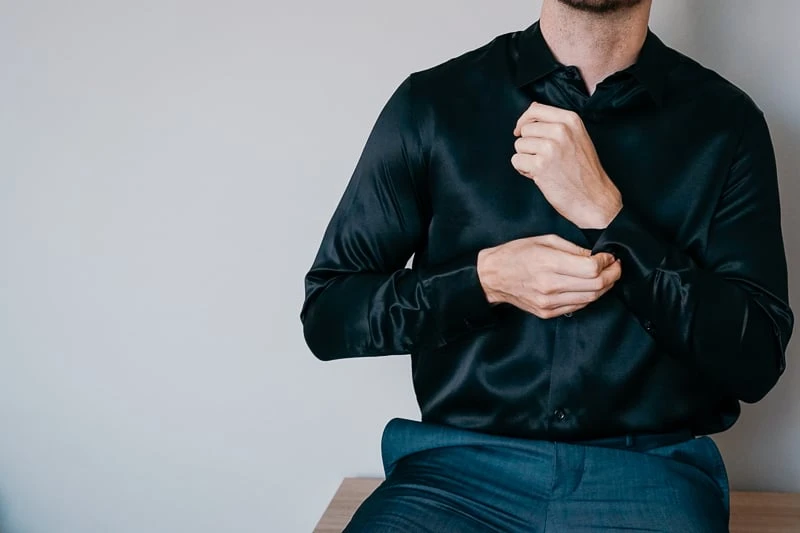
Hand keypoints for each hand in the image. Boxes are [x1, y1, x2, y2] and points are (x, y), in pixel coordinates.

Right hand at [477, 234, 621, 318]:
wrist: (492, 277)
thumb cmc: (516, 254)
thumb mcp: (544, 241)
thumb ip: (572, 249)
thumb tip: (596, 255)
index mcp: (548, 264)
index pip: (591, 268)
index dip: (607, 262)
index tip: (609, 256)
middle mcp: (550, 286)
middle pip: (596, 286)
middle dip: (612, 275)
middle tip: (615, 266)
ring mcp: (549, 303)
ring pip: (590, 298)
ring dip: (604, 287)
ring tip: (606, 276)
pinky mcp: (548, 312)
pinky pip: (578, 306)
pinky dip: (589, 296)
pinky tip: (589, 286)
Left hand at [511, 102, 622, 228]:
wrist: (594, 198)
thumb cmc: (584, 171)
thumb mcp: (577, 138)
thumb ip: (556, 125)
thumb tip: (528, 117)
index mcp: (570, 120)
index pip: (535, 109)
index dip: (524, 120)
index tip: (520, 130)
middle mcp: (560, 130)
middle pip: (525, 129)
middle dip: (528, 144)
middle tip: (544, 158)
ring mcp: (549, 147)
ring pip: (519, 145)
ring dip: (526, 158)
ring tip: (545, 167)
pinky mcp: (540, 165)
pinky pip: (516, 161)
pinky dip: (524, 170)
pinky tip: (540, 176)